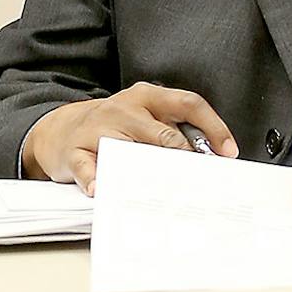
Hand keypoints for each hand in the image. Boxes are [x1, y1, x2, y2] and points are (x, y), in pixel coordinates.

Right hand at [22, 84, 237, 193]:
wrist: (61, 130)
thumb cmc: (113, 128)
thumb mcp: (142, 118)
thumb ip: (171, 132)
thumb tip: (210, 160)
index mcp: (146, 96)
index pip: (187, 103)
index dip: (213, 127)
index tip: (229, 153)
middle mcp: (125, 108)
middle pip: (165, 134)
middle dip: (187, 160)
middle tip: (203, 184)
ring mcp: (99, 127)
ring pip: (130, 151)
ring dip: (147, 173)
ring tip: (162, 194)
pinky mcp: (76, 150)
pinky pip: (88, 167)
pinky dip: (95, 179)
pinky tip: (102, 190)